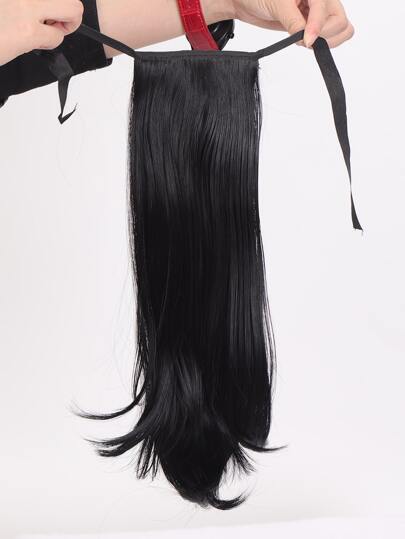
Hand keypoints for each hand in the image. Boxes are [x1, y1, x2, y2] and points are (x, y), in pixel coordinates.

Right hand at [0, 0, 83, 65]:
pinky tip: (31, 41)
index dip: (51, 2)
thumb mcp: (5, 3)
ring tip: (42, 30)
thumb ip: (23, 2)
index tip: (45, 10)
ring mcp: (25, 5)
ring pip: (71, 9)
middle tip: (53, 20)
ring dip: (63, 24)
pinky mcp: (27, 31)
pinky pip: (57, 36)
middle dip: (67, 10)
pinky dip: (50, 43)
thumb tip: (45, 9)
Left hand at [228, 0, 353, 47]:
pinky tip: (304, 40)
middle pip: (340, 21)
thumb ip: (294, 22)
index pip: (325, 8)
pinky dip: (322, 43)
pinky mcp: (315, 24)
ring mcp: (319, 12)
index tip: (306, 41)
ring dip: (325, 40)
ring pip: (341, 29)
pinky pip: (331, 36)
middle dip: (324, 34)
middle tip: (303, 39)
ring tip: (303, 39)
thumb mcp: (277, 5)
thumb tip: (307, 40)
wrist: (248, 2)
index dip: (317, 26)